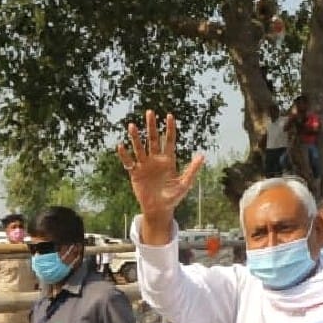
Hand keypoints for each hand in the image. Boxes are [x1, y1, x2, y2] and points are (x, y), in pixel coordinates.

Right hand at [116, 110, 205, 225]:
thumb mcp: (184, 184)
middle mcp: (156, 160)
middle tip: (150, 112)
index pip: (169, 141)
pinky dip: (124, 155)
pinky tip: (121, 146)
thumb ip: (192, 170)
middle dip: (151, 127)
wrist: (159, 209)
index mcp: (168, 160)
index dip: (169, 129)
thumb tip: (202, 156)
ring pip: (139, 148)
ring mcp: (145, 165)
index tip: (169, 116)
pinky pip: (129, 162)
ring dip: (135, 137)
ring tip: (132, 126)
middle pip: (153, 140)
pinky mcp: (135, 173)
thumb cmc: (173, 197)